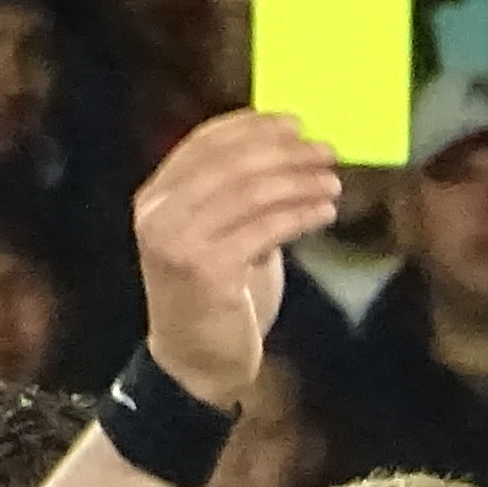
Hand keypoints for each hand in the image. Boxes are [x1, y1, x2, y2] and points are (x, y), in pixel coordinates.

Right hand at [131, 110, 344, 410]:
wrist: (196, 364)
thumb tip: (289, 148)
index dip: (253, 126)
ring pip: (254, 192)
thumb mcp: (214, 234)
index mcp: (155, 198)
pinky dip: (301, 215)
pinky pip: (268, 229)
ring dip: (301, 182)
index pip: (205, 143)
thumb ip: (234, 194)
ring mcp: (181, 244)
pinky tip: (324, 211)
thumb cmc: (213, 296)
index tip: (294, 123)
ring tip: (332, 181)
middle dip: (286, 152)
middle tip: (325, 150)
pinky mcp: (209, 272)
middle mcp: (160, 216)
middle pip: (233, 162)